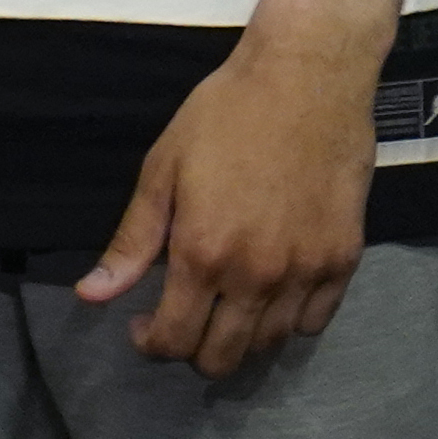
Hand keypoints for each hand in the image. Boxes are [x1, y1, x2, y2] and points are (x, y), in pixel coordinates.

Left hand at [80, 9, 378, 370]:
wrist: (306, 81)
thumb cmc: (224, 117)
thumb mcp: (162, 172)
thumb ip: (132, 242)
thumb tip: (92, 296)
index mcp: (204, 255)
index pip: (174, 338)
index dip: (151, 345)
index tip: (142, 326)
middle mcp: (257, 276)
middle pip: (223, 357)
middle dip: (192, 351)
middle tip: (181, 320)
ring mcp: (307, 272)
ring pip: (269, 345)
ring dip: (240, 340)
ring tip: (222, 308)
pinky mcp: (345, 260)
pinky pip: (315, 321)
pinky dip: (288, 322)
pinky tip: (269, 296)